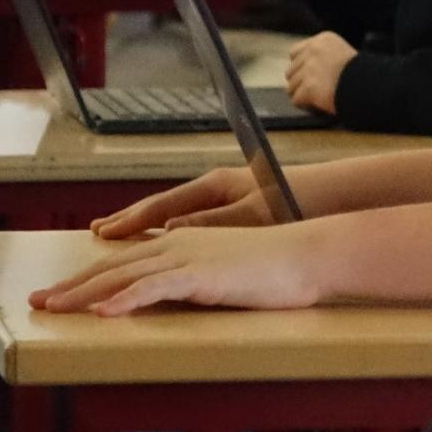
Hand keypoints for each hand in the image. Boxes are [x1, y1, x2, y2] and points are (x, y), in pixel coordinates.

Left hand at [29, 226, 327, 316]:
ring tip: (53, 308)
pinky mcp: (202, 275)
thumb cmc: (275, 269)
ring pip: (122, 276)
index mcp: (180, 242)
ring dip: (83, 293)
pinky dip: (125, 300)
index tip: (58, 291)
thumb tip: (175, 299)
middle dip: (71, 286)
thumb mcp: (226, 272)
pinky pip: (154, 289)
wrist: (308, 255)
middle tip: (38, 302)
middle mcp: (176, 244)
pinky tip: (103, 313)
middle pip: (111, 267)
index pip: (122, 262)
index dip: (87, 277)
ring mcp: (187, 258)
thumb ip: (196, 281)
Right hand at [92, 166, 282, 237]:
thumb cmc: (297, 204)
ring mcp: (225, 202)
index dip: (131, 221)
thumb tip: (170, 229)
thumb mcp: (252, 216)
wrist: (333, 201)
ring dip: (145, 228)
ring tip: (117, 237)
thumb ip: (211, 223)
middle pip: (161, 209)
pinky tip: (160, 243)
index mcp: (215, 188)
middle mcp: (215, 191)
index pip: (162, 207)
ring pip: (174, 217)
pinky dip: (168, 232)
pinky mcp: (237, 214)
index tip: (103, 232)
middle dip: (128, 222)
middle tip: (98, 231)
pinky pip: (192, 223)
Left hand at [285, 31, 357, 113]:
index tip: (313, 77)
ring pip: (292, 87)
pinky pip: (297, 100)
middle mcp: (314, 51)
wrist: (370, 86)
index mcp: (323, 40)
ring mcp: (310, 68)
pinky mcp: (309, 86)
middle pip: (291, 71)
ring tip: (320, 98)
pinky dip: (306, 105)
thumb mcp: (343, 55)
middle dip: (301, 82)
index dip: (302, 67)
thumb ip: (322, 58)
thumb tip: (302, 71)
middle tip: (317, 91)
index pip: (295, 53)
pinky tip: (319, 104)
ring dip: (303, 95)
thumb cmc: (361, 75)